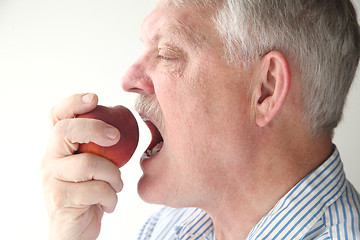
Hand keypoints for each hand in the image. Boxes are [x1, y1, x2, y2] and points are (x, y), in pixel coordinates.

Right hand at [41, 93, 122, 239]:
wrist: (75, 231)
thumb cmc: (90, 194)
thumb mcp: (95, 167)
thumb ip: (100, 148)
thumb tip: (124, 124)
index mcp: (59, 148)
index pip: (57, 117)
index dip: (74, 103)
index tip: (96, 98)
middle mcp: (50, 160)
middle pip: (65, 131)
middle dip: (95, 128)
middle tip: (116, 136)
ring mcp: (52, 180)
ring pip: (89, 164)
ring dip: (114, 175)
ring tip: (117, 186)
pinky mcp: (61, 200)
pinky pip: (96, 189)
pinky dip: (111, 196)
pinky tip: (110, 203)